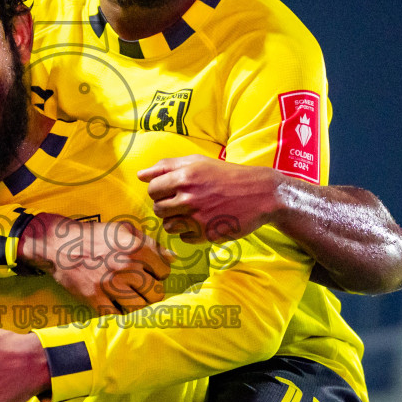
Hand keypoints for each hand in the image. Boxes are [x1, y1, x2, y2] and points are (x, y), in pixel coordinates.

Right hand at [20, 214, 172, 312]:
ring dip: (138, 304)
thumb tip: (172, 258)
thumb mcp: (123, 230)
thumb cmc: (93, 236)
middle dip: (151, 292)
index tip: (150, 274)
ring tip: (131, 298)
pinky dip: (119, 312)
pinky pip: (117, 314)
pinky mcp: (95, 298)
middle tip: (142, 289)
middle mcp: (126, 267)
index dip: (158, 273)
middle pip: (155, 292)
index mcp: (136, 248)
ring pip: (139, 307)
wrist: (59, 244)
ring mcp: (110, 284)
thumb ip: (150, 243)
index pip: (164, 271)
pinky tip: (116, 305)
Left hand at [138, 155, 280, 243]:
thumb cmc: (227, 175)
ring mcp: (198, 218)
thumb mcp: (198, 162)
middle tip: (183, 202)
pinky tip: (203, 222)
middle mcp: (189, 197)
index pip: (152, 189)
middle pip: (158, 209)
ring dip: (176, 221)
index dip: (159, 191)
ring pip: (168, 226)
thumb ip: (167, 166)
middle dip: (167, 206)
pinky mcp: (207, 234)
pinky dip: (190, 233)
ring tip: (192, 213)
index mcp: (185, 177)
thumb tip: (141, 175)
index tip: (171, 191)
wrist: (260, 194)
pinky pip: (184, 238)